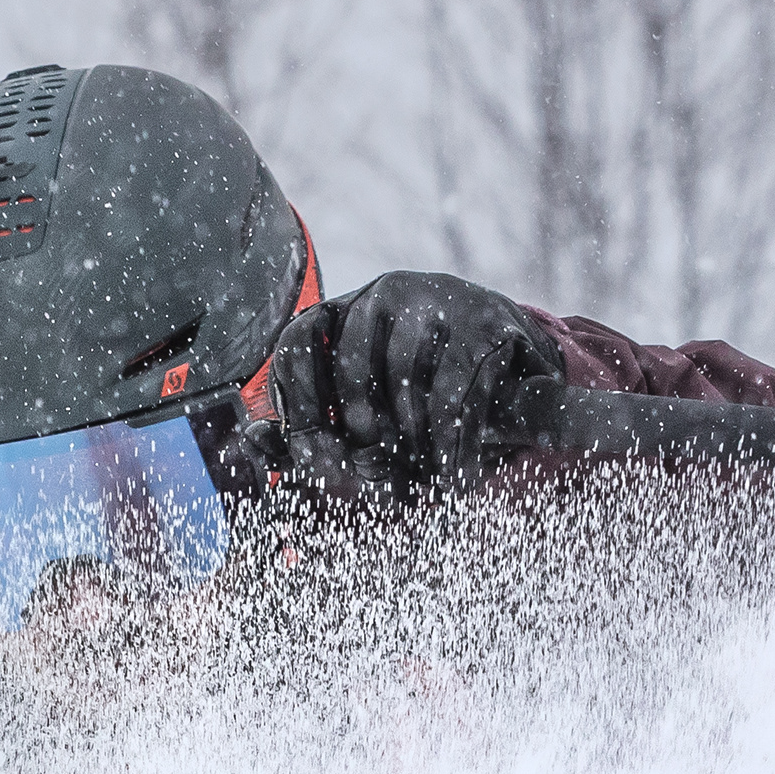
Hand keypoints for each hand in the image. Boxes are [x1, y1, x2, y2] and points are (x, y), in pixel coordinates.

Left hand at [235, 272, 563, 503]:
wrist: (522, 382)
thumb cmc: (430, 403)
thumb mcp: (371, 416)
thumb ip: (312, 431)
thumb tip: (253, 441)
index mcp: (346, 315)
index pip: (298, 340)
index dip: (293, 397)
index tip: (306, 449)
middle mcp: (384, 295)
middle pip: (349, 365)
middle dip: (361, 429)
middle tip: (377, 465)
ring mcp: (435, 300)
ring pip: (401, 378)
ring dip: (411, 438)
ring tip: (423, 469)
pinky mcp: (482, 323)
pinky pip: (450, 392)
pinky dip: (449, 446)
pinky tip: (454, 478)